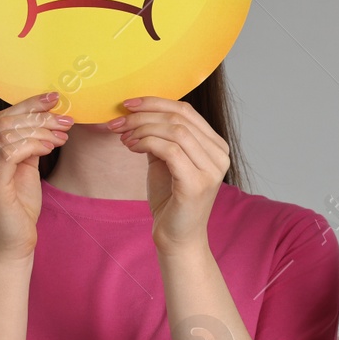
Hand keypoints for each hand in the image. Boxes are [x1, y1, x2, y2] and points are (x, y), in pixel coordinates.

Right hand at [0, 92, 72, 260]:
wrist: (12, 245)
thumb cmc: (17, 210)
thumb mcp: (21, 169)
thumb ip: (25, 144)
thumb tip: (43, 118)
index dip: (27, 105)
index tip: (53, 99)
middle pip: (2, 123)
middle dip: (38, 116)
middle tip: (64, 118)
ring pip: (8, 134)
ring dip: (41, 130)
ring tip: (62, 135)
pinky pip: (11, 151)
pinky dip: (35, 144)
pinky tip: (51, 147)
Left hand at [108, 98, 227, 255]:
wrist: (177, 237)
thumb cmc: (171, 199)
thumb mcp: (166, 160)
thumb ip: (161, 137)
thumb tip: (136, 112)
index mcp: (215, 146)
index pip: (186, 110)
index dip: (155, 102)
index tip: (127, 105)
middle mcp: (219, 155)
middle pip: (179, 118)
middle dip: (143, 115)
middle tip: (118, 122)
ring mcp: (211, 170)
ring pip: (175, 131)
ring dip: (142, 129)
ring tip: (123, 137)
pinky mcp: (197, 183)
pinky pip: (170, 150)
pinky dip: (146, 143)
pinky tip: (131, 148)